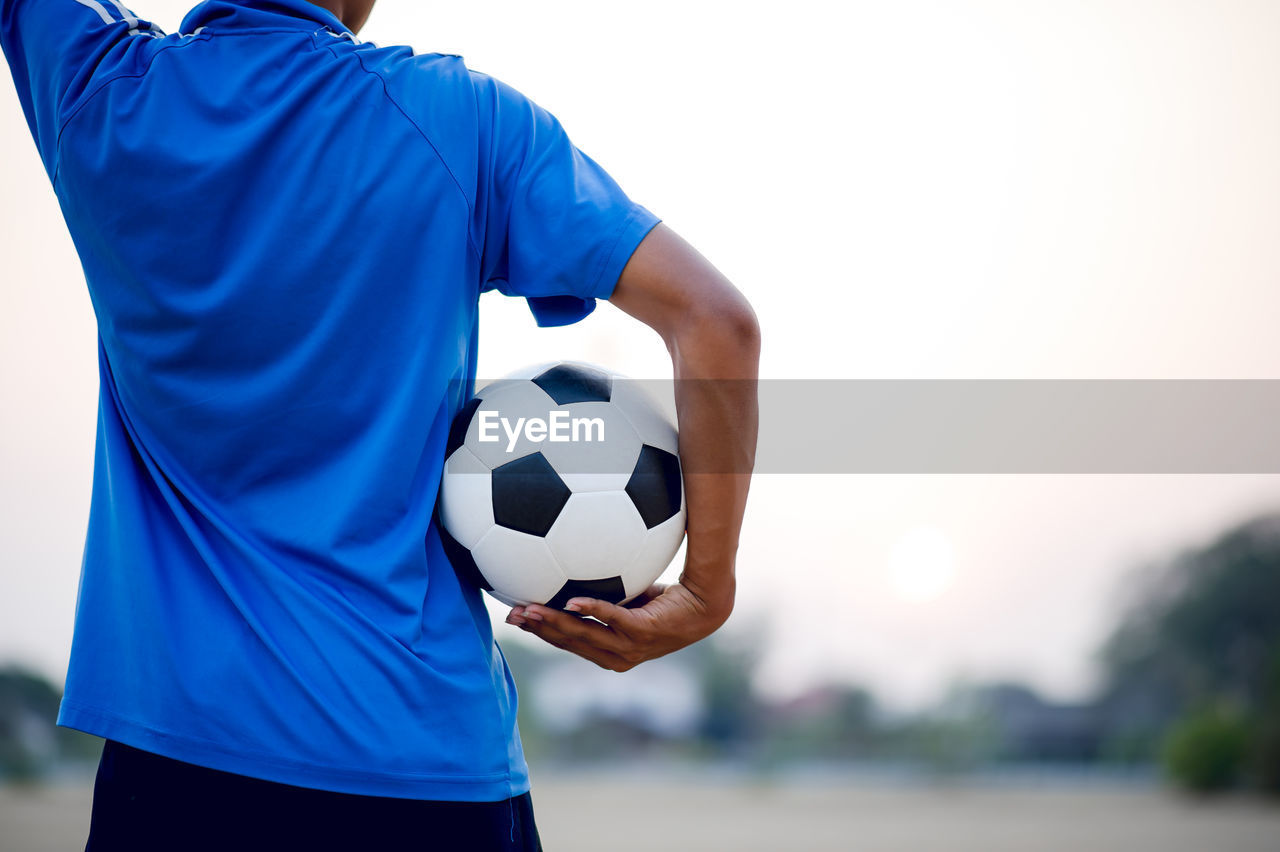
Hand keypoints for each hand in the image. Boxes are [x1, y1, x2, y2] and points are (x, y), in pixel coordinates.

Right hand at [505, 580, 732, 671]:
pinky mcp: (644, 632)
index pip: (566, 644)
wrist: (704, 604)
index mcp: (608, 653)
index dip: (539, 632)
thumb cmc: (666, 601)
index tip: (513, 618)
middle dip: (538, 628)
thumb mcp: (625, 600)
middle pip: (569, 642)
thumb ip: (601, 597)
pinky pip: (613, 619)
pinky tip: (571, 602)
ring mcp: (631, 647)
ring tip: (531, 608)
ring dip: (555, 621)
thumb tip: (570, 575)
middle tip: (511, 615)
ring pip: (584, 635)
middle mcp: (617, 656)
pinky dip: (591, 610)